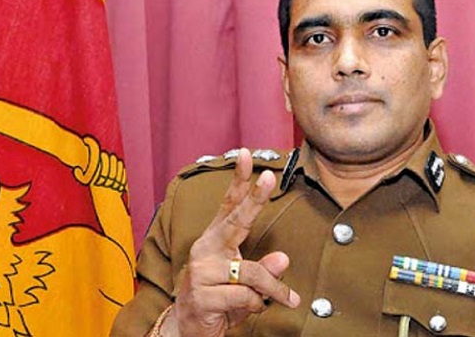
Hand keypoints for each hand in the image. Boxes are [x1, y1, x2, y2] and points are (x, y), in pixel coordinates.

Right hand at [172, 149, 300, 336]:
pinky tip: (248, 309)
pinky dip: (256, 305)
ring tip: (285, 299)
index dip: (239, 180)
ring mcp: (201, 272)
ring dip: (273, 289)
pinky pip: (245, 296)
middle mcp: (205, 249)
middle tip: (270, 178)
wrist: (189, 330)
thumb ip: (263, 269)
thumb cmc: (220, 300)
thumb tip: (282, 258)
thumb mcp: (247, 284)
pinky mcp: (202, 296)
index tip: (246, 154)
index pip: (228, 206)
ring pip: (252, 273)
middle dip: (254, 198)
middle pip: (235, 221)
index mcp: (215, 240)